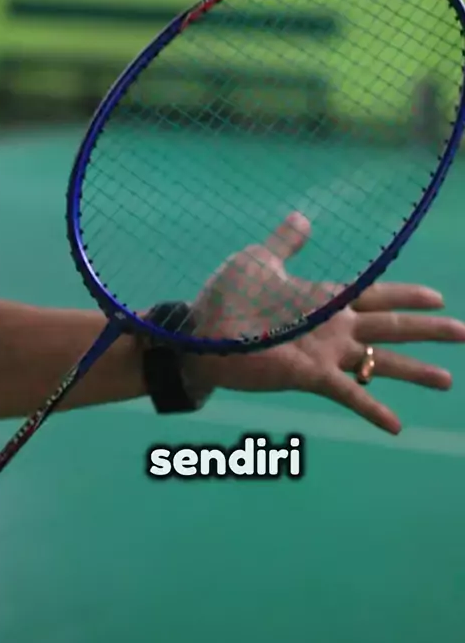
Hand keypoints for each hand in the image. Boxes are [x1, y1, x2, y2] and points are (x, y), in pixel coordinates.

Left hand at [190, 213, 464, 433]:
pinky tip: (398, 425)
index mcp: (324, 298)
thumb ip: (286, 241)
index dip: (407, 295)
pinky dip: (374, 409)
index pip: (376, 295)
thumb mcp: (260, 259)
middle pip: (392, 327)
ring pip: (382, 362)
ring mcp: (325, 353)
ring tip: (448, 381)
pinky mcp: (311, 375)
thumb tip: (302, 217)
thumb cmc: (226, 296)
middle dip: (429, 330)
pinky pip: (351, 393)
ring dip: (415, 371)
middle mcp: (333, 327)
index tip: (438, 297)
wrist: (201, 334)